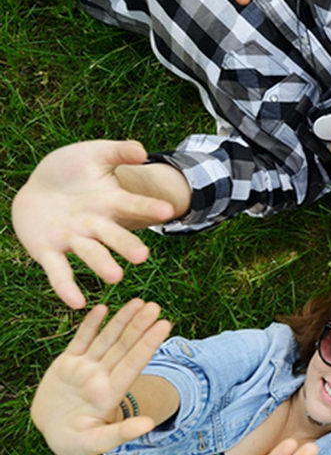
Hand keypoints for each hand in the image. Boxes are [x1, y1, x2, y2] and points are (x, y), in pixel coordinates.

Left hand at [13, 140, 175, 308]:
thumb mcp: (93, 154)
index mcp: (110, 202)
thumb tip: (143, 151)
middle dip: (126, 246)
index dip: (149, 207)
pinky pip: (59, 271)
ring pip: (90, 254)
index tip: (168, 210)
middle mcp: (95, 224)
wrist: (37, 189)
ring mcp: (73, 239)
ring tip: (115, 277)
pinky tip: (76, 303)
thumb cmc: (69, 170)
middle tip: (141, 257)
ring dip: (102, 265)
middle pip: (114, 236)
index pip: (133, 205)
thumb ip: (119, 151)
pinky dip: (66, 287)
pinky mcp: (48, 251)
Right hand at [31, 300, 171, 454]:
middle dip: (139, 326)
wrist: (49, 434)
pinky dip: (90, 325)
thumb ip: (120, 434)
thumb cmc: (72, 443)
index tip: (165, 324)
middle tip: (155, 306)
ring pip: (106, 340)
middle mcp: (102, 377)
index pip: (134, 364)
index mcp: (111, 394)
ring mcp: (85, 369)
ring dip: (121, 320)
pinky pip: (80, 340)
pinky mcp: (67, 364)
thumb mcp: (93, 442)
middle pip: (124, 347)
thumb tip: (149, 425)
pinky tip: (102, 308)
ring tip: (138, 302)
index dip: (148, 344)